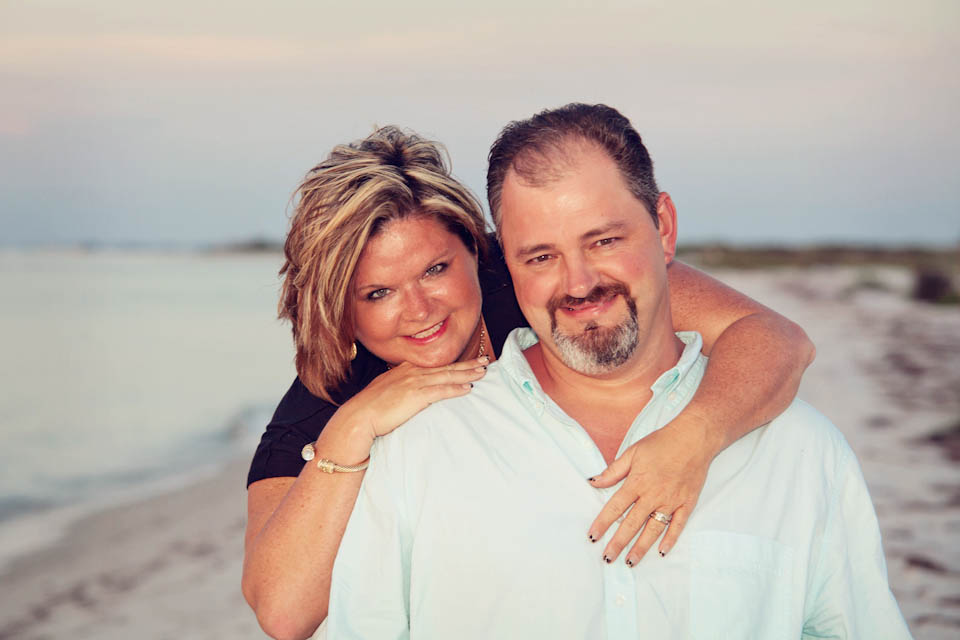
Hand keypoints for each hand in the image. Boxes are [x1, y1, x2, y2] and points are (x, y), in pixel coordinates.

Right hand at [344, 356, 489, 440]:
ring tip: (483, 371)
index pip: (434, 366)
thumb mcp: (384, 391)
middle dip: (467, 364)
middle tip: (485, 361)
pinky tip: (469, 388)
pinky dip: (456, 388)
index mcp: (404, 370)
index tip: (467, 362)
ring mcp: (414, 383)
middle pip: (445, 368)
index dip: (453, 364)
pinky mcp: (416, 395)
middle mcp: (411, 373)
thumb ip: (399, 388)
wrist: (359, 416)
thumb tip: (408, 392)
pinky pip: (442, 390)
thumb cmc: (368, 408)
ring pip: (447, 376)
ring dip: (467, 373)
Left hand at [586, 417, 713, 564]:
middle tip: (607, 558)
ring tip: (630, 562)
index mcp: (637, 482)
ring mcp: (671, 501)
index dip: (602, 523)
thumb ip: (613, 470)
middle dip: (618, 543)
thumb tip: (593, 482)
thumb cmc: (662, 442)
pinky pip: (677, 525)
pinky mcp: (687, 503)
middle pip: (632, 524)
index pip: (615, 507)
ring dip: (641, 547)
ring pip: (653, 529)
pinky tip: (661, 551)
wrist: (694, 438)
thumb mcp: (633, 452)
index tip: (592, 536)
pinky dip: (670, 539)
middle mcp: (653, 495)